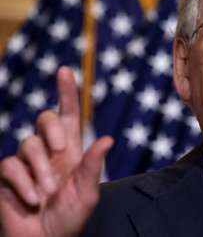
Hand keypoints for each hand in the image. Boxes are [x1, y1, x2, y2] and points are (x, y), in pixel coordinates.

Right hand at [0, 66, 112, 236]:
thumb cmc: (69, 217)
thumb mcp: (86, 193)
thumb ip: (93, 166)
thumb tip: (109, 139)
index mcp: (71, 150)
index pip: (68, 114)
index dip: (66, 92)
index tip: (65, 70)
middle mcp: (48, 150)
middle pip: (45, 118)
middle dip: (52, 129)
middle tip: (62, 150)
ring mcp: (26, 162)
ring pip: (28, 144)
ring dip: (40, 169)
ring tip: (47, 193)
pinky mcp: (7, 175)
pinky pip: (10, 166)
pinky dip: (23, 183)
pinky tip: (32, 199)